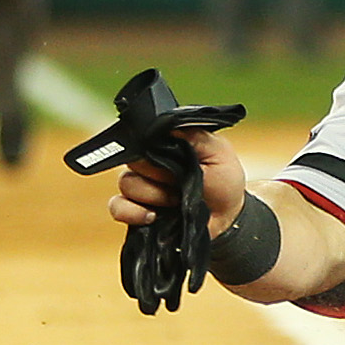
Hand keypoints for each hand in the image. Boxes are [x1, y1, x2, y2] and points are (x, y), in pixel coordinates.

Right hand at [108, 128, 245, 230]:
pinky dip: (132, 212)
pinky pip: (117, 207)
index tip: (171, 157)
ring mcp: (141, 188)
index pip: (144, 138)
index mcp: (166, 148)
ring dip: (152, 194)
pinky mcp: (136, 211)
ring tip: (175, 200)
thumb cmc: (224, 182)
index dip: (153, 147)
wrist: (227, 218)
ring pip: (127, 183)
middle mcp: (150, 165)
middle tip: (178, 181)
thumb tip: (169, 126)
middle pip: (132, 160)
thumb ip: (196, 136)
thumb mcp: (219, 152)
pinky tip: (153, 215)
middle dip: (156, 172)